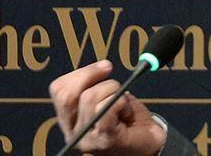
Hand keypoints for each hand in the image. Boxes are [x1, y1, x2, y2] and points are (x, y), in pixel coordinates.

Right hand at [49, 60, 167, 155]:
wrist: (152, 144)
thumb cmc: (130, 121)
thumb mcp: (109, 98)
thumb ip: (96, 86)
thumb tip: (101, 67)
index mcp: (70, 120)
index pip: (59, 90)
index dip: (80, 73)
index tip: (103, 67)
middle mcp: (73, 132)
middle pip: (68, 95)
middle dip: (92, 76)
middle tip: (112, 76)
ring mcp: (87, 139)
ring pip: (89, 99)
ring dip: (113, 91)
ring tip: (123, 103)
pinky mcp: (104, 141)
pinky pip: (106, 109)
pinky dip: (120, 103)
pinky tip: (127, 112)